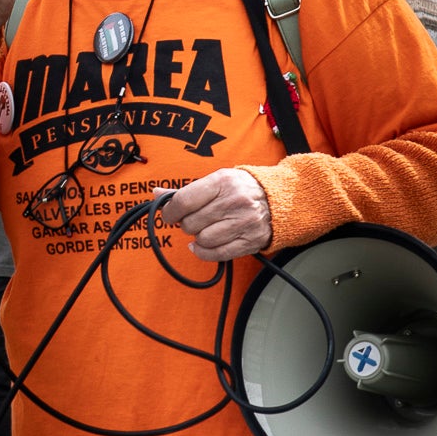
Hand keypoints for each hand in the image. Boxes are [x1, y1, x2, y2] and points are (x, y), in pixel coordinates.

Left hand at [157, 169, 272, 261]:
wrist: (279, 199)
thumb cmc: (240, 189)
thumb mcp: (216, 181)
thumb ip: (185, 191)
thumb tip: (157, 194)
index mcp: (222, 182)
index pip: (184, 201)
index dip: (170, 212)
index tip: (169, 215)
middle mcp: (234, 202)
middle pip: (191, 223)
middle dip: (186, 223)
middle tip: (194, 219)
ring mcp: (244, 223)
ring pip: (202, 240)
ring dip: (198, 237)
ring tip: (205, 228)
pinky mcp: (250, 241)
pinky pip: (216, 254)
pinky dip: (204, 252)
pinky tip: (203, 245)